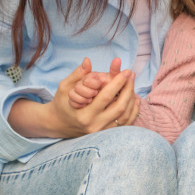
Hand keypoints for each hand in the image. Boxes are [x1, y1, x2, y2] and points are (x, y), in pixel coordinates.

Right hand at [8, 57, 139, 138]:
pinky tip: (135, 99)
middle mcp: (95, 125)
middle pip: (119, 107)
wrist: (59, 124)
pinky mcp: (107, 134)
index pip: (106, 97)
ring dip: (132, 98)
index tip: (126, 71)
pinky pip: (126, 123)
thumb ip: (77, 74)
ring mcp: (103, 132)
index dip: (118, 82)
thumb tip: (87, 60)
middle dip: (128, 89)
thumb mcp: (64, 87)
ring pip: (125, 116)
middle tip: (131, 74)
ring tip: (132, 84)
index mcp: (84, 115)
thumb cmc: (62, 103)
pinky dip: (133, 111)